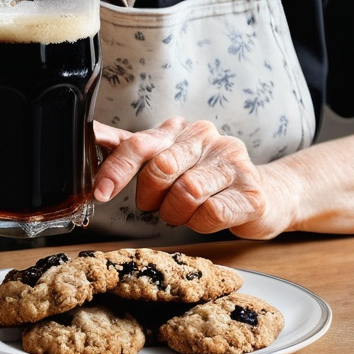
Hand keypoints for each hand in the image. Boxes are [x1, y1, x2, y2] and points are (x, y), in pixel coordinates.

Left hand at [93, 116, 287, 237]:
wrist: (262, 194)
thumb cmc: (205, 180)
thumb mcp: (165, 159)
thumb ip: (130, 149)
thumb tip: (90, 135)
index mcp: (178, 130)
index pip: (139, 144)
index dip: (117, 170)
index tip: (101, 193)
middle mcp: (205, 137)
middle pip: (160, 169)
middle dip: (153, 198)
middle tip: (162, 205)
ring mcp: (232, 161)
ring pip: (187, 193)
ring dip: (179, 213)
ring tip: (189, 211)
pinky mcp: (251, 191)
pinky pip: (212, 213)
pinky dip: (203, 223)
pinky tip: (212, 215)